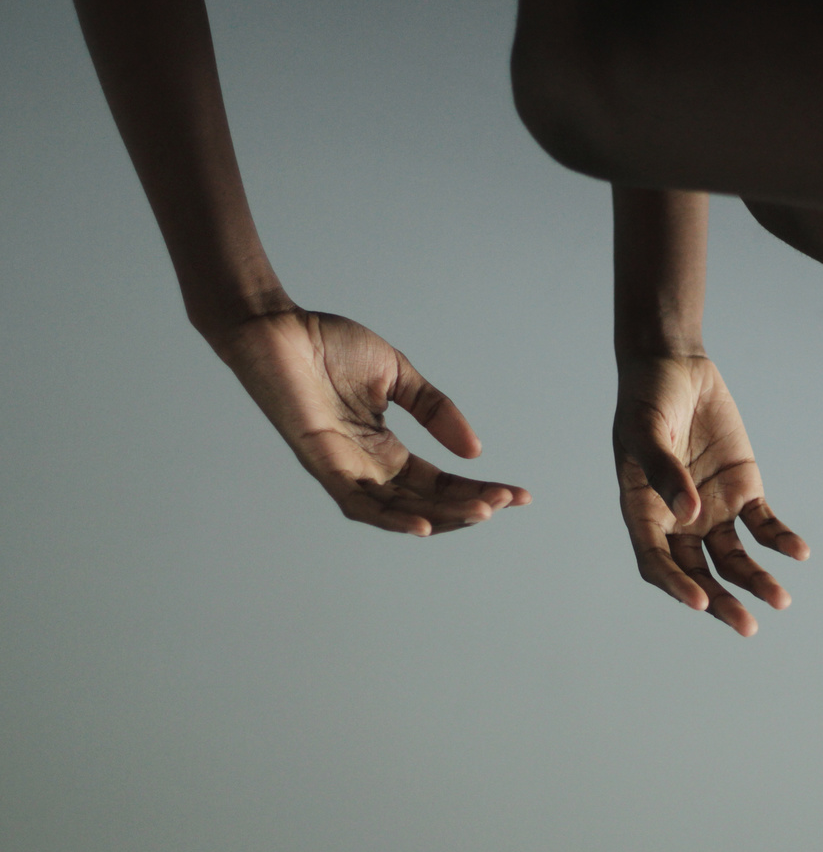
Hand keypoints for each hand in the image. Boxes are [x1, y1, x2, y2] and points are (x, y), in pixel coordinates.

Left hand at [208, 308, 530, 535]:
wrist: (273, 326)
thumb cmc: (326, 345)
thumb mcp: (396, 374)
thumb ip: (434, 409)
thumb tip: (474, 451)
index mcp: (383, 448)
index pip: (439, 482)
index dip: (479, 489)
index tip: (520, 494)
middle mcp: (365, 467)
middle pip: (427, 502)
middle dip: (470, 506)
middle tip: (507, 501)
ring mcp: (343, 469)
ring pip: (398, 511)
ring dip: (442, 517)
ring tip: (481, 512)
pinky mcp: (320, 462)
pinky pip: (358, 503)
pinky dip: (392, 519)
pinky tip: (425, 525)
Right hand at [614, 354, 807, 634]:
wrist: (674, 366)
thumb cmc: (647, 399)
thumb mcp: (646, 430)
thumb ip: (664, 471)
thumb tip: (689, 514)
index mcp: (644, 513)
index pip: (657, 563)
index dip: (677, 586)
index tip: (701, 601)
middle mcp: (678, 520)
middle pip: (699, 573)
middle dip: (722, 601)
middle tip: (746, 625)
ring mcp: (712, 508)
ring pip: (734, 558)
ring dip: (755, 580)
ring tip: (779, 600)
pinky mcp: (743, 489)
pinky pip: (763, 524)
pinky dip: (780, 540)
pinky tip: (798, 552)